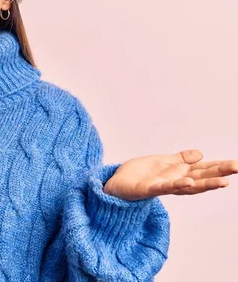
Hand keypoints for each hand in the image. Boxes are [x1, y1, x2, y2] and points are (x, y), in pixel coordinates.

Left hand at [103, 149, 237, 200]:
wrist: (117, 184)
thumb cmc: (139, 175)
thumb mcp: (163, 162)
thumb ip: (180, 159)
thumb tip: (201, 154)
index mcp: (178, 173)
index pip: (202, 169)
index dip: (218, 167)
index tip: (235, 164)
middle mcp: (174, 181)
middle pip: (200, 178)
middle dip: (218, 174)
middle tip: (237, 169)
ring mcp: (162, 186)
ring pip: (187, 186)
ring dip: (205, 184)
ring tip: (222, 182)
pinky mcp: (148, 189)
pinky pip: (164, 187)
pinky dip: (176, 184)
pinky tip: (188, 181)